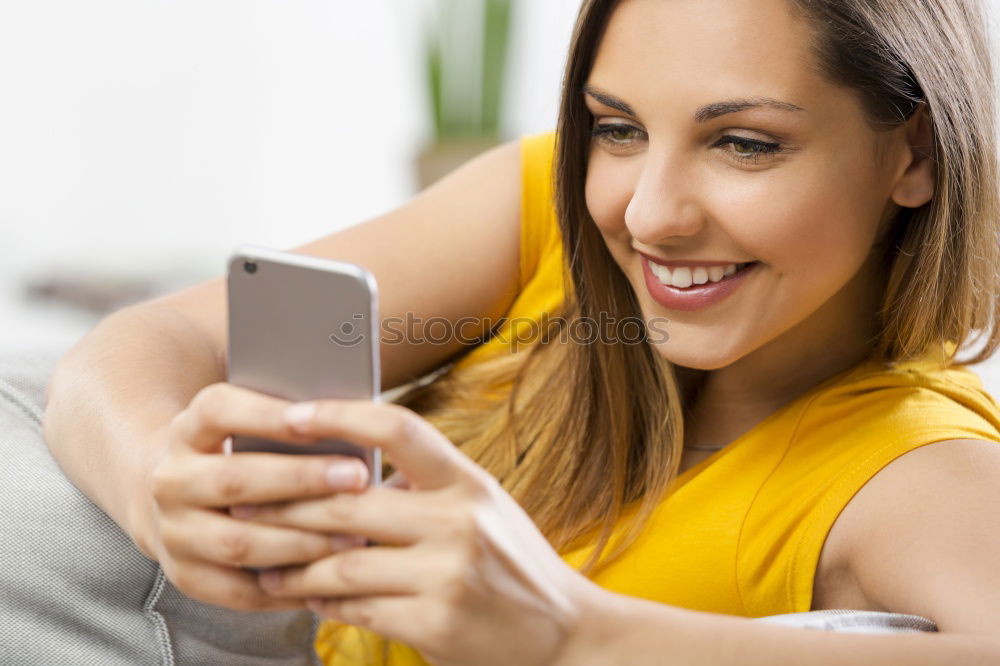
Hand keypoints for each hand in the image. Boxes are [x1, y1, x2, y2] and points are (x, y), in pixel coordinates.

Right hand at [145, 382, 371, 610]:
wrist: (178, 497)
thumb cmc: (239, 450)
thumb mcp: (247, 422)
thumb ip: (287, 417)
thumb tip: (349, 413)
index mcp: (187, 430)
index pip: (217, 411)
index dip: (267, 415)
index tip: (321, 417)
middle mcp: (171, 480)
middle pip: (234, 480)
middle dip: (301, 479)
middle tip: (358, 477)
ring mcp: (174, 532)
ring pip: (239, 541)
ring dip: (302, 541)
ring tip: (355, 535)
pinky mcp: (187, 577)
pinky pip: (240, 592)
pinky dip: (289, 589)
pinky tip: (331, 579)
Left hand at [239, 397, 600, 665]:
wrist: (564, 633)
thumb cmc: (513, 563)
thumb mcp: (482, 507)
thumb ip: (424, 488)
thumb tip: (342, 472)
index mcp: (468, 482)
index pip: (399, 428)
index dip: (341, 415)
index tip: (294, 416)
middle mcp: (460, 521)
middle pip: (349, 502)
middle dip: (287, 505)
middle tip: (243, 504)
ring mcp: (448, 575)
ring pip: (342, 563)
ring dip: (295, 567)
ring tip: (269, 566)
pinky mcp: (435, 625)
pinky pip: (358, 609)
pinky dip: (325, 602)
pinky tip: (311, 596)